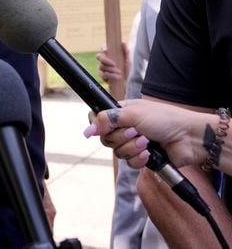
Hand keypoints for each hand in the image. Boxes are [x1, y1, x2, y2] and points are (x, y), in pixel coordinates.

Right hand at [84, 100, 204, 168]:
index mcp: (121, 113)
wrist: (189, 137)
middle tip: (136, 131)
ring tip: (147, 142)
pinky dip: (140, 159)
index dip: (97, 126)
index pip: (98, 120)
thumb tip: (87, 130)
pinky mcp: (143, 158)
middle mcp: (125, 128)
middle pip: (107, 139)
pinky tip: (150, 154)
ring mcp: (134, 143)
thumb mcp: (133, 114)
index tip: (102, 129)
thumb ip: (108, 120)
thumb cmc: (164, 119)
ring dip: (132, 148)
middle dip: (121, 138)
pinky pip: (130, 163)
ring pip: (118, 152)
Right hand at [96, 43, 127, 86]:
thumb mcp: (128, 60)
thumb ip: (126, 51)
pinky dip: (110, 76)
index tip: (106, 50)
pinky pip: (102, 74)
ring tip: (120, 73)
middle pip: (98, 57)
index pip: (103, 48)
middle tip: (114, 64)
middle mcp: (104, 60)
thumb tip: (123, 42)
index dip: (103, 48)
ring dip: (111, 70)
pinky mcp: (102, 75)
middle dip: (106, 61)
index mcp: (110, 54)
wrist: (127, 81)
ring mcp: (102, 67)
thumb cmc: (127, 69)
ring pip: (101, 66)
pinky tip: (117, 77)